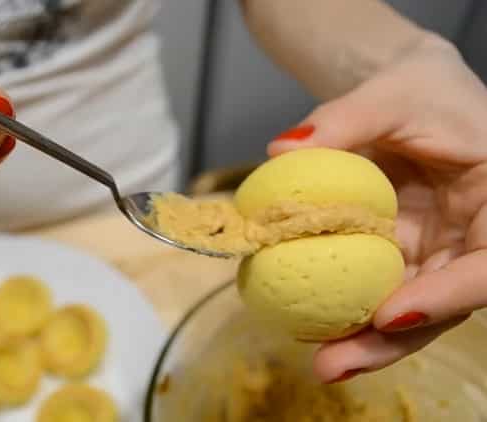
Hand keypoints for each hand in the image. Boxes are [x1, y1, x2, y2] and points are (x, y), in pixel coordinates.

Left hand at [267, 34, 486, 382]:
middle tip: (334, 363)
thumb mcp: (391, 93)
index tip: (389, 314)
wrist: (407, 96)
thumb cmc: (419, 89)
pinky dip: (344, 311)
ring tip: (320, 363)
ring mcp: (434, 253)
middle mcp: (471, 239)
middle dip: (390, 342)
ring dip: (363, 341)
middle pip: (442, 304)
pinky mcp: (399, 255)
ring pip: (407, 310)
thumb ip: (344, 119)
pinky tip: (308, 329)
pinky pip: (373, 289)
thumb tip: (282, 150)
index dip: (446, 297)